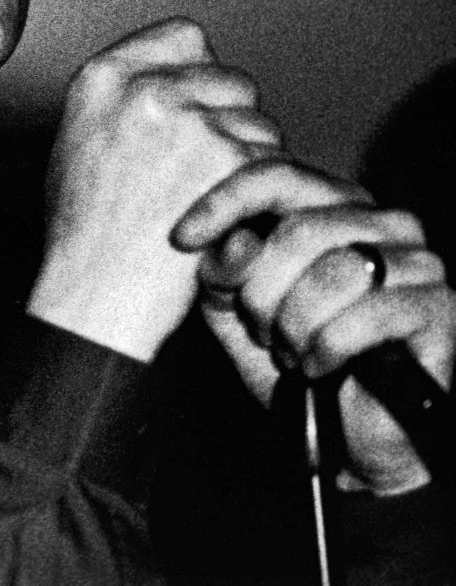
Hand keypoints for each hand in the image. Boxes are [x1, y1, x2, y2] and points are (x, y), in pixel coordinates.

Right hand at [28, 18, 280, 359]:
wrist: (94, 294)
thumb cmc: (82, 233)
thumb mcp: (76, 143)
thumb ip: (122, 102)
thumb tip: (174, 81)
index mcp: (102, 77)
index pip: (184, 35)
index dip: (200, 71)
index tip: (200, 105)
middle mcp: (143, 86)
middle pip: (229, 78)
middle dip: (229, 120)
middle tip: (208, 169)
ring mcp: (186, 118)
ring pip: (257, 120)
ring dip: (249, 158)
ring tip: (209, 201)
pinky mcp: (225, 156)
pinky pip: (271, 158)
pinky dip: (260, 191)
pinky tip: (229, 219)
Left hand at [174, 159, 455, 493]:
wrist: (346, 434)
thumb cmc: (290, 359)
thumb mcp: (234, 310)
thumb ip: (223, 270)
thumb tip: (236, 241)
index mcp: (327, 206)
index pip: (274, 176)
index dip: (222, 202)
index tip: (181, 238)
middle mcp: (377, 220)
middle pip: (298, 229)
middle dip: (261, 291)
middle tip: (261, 329)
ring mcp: (416, 259)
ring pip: (332, 272)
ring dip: (294, 326)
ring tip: (293, 350)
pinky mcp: (440, 304)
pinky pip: (367, 315)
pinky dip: (328, 349)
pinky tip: (322, 366)